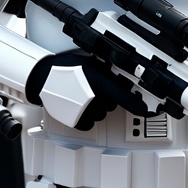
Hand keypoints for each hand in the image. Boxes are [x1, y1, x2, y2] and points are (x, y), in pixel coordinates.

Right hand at [26, 50, 143, 129]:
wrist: (42, 78)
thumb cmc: (63, 68)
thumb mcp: (89, 63)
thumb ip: (105, 72)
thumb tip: (118, 76)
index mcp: (98, 82)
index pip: (123, 96)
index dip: (136, 104)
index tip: (145, 110)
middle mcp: (93, 97)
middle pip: (111, 105)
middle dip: (106, 98)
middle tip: (93, 89)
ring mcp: (84, 110)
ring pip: (101, 115)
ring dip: (96, 108)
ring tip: (82, 97)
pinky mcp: (75, 120)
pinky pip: (89, 124)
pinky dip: (86, 118)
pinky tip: (79, 108)